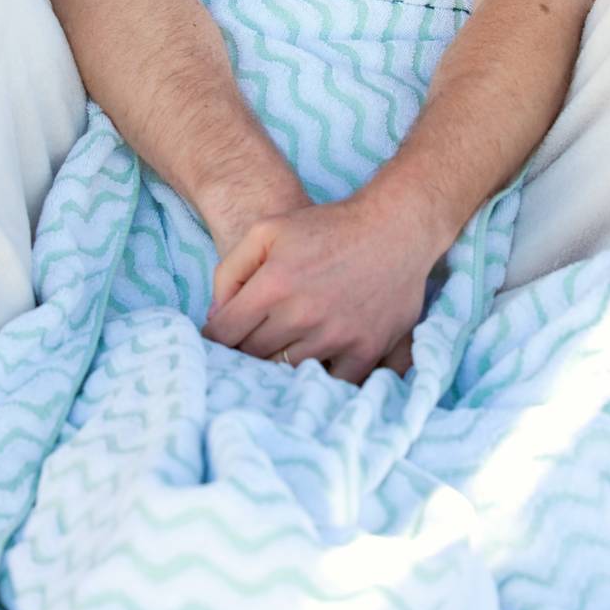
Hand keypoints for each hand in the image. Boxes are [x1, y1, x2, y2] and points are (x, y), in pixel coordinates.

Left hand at [200, 193, 434, 385]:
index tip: (221, 337)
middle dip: (245, 349)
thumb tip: (216, 316)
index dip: (215, 337)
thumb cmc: (327, 227)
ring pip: (286, 370)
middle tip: (249, 343)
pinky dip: (320, 377)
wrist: (394, 229)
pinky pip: (330, 383)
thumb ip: (231, 270)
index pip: (225, 333)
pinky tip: (315, 362)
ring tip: (281, 349)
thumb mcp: (268, 229)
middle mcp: (302, 314)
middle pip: (253, 355)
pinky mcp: (365, 350)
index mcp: (273, 284)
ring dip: (280, 363)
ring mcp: (335, 336)